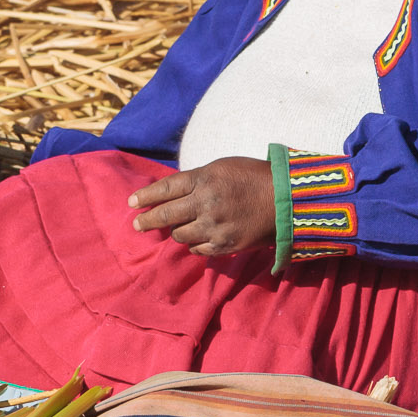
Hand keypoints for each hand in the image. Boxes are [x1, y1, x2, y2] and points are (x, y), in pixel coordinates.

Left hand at [130, 157, 274, 256]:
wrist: (286, 198)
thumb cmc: (253, 177)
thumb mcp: (222, 167)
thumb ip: (196, 179)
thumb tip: (171, 192)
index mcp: (204, 179)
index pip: (165, 188)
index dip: (145, 196)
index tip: (131, 203)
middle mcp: (206, 203)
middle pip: (166, 214)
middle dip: (148, 221)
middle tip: (137, 225)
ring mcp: (215, 226)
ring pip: (180, 235)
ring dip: (176, 231)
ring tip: (177, 227)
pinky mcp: (224, 244)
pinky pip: (197, 249)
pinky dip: (194, 243)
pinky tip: (197, 237)